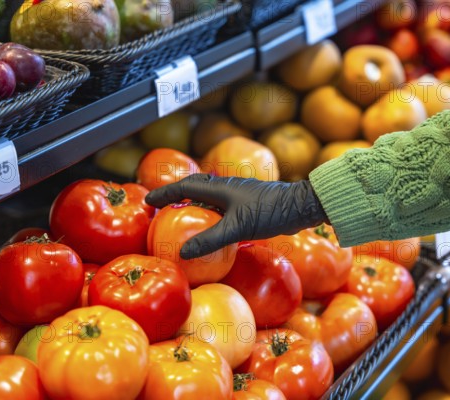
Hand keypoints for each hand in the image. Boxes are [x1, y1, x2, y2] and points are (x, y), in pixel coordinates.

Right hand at [145, 174, 327, 258]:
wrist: (300, 206)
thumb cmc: (269, 212)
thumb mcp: (237, 227)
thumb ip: (211, 239)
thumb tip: (183, 252)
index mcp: (220, 188)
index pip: (185, 187)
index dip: (166, 193)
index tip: (149, 200)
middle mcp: (227, 187)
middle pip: (196, 187)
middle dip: (178, 195)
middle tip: (163, 206)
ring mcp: (239, 195)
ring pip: (210, 196)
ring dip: (195, 203)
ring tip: (184, 217)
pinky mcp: (250, 204)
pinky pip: (223, 206)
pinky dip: (212, 214)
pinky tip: (216, 228)